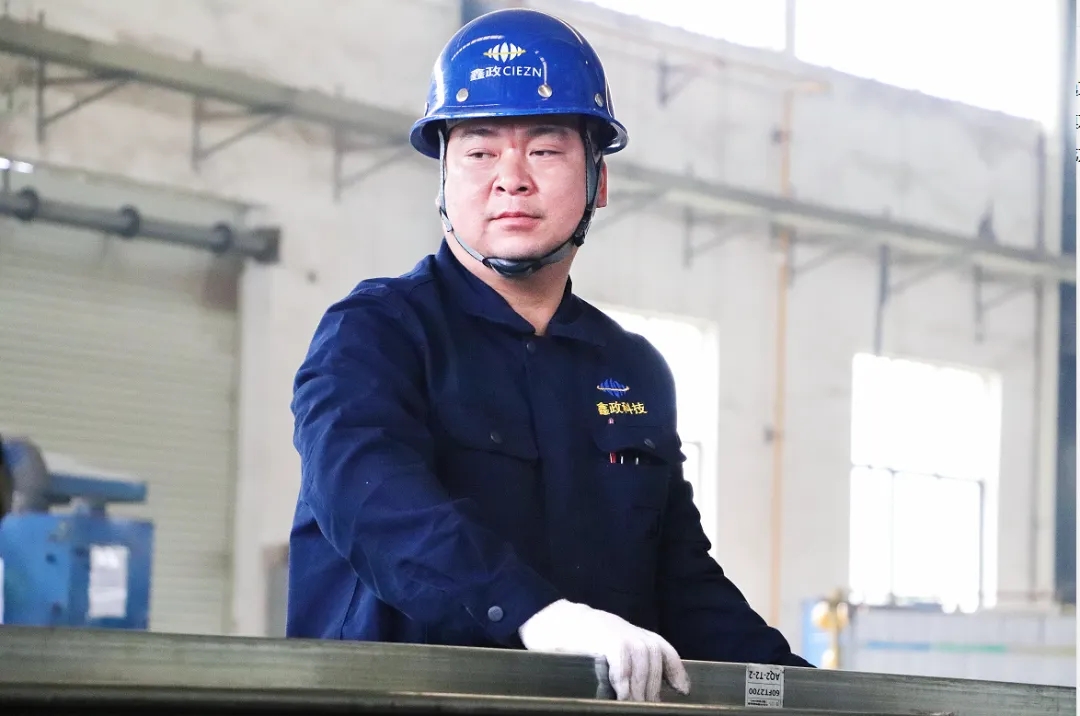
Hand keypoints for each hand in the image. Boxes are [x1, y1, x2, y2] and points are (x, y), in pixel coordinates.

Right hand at [518, 599, 690, 701]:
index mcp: (632, 632)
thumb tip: (638, 688)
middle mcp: (630, 630)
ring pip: (643, 665)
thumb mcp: (606, 643)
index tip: (683, 690)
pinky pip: (623, 663)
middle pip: (654, 662)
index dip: (675, 670)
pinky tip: (621, 696)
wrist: (550, 619)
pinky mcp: (604, 637)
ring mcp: (618, 631)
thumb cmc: (574, 639)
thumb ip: (624, 659)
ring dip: (640, 690)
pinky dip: (624, 682)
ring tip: (634, 706)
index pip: (663, 649)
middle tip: (648, 707)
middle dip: (653, 688)